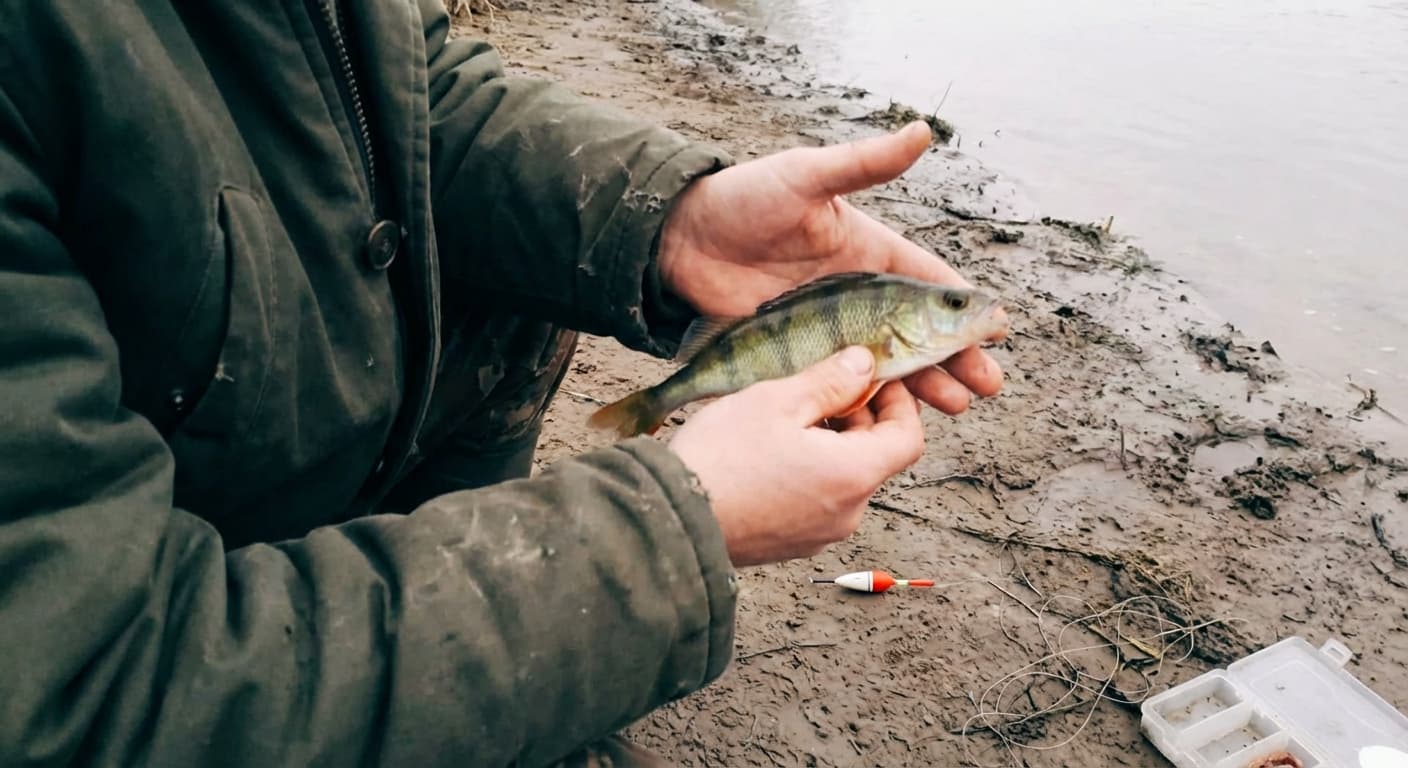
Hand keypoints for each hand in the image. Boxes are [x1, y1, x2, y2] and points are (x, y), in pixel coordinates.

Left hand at [658, 121, 1004, 415]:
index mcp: (868, 254)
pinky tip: (894, 418)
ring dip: (925, 387)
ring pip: (889, 366)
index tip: (998, 329)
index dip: (965, 307)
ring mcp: (828, 332)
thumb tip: (921, 131)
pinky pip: (842, 384)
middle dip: (958, 360)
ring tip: (955, 408)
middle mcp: (855, 296)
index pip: (930, 284)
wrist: (678, 240)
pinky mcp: (798, 357)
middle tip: (988, 385)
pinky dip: (871, 401)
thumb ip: (863, 163)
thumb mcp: (806, 176)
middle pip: (919, 335)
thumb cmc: (744, 200)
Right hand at [669, 346, 923, 567]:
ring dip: (829, 445)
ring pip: (843, 478)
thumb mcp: (776, 401)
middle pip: (875, 457)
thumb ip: (829, 380)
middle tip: (820, 388)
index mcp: (853, 475)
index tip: (873, 378)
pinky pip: (815, 502)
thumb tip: (864, 364)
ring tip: (786, 419)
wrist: (671, 522)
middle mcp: (847, 513)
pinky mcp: (791, 545)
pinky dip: (807, 473)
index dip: (899, 402)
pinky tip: (768, 454)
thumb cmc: (722, 459)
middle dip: (857, 419)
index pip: (909, 437)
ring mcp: (819, 535)